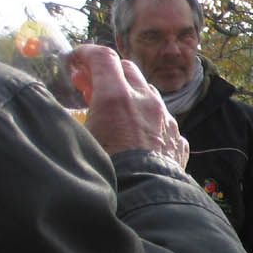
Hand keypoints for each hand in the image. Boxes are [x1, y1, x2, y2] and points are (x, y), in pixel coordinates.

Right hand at [69, 45, 189, 167]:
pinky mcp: (178, 139)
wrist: (145, 198)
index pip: (103, 56)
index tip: (75, 61)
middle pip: (128, 69)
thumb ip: (81, 111)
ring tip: (114, 109)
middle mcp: (147, 102)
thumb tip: (79, 101)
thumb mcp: (82, 136)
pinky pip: (162, 120)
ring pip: (149, 93)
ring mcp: (167, 120)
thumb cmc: (108, 170)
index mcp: (118, 96)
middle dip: (108, 71)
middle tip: (89, 84)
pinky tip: (137, 133)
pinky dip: (148, 119)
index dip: (85, 53)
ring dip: (131, 93)